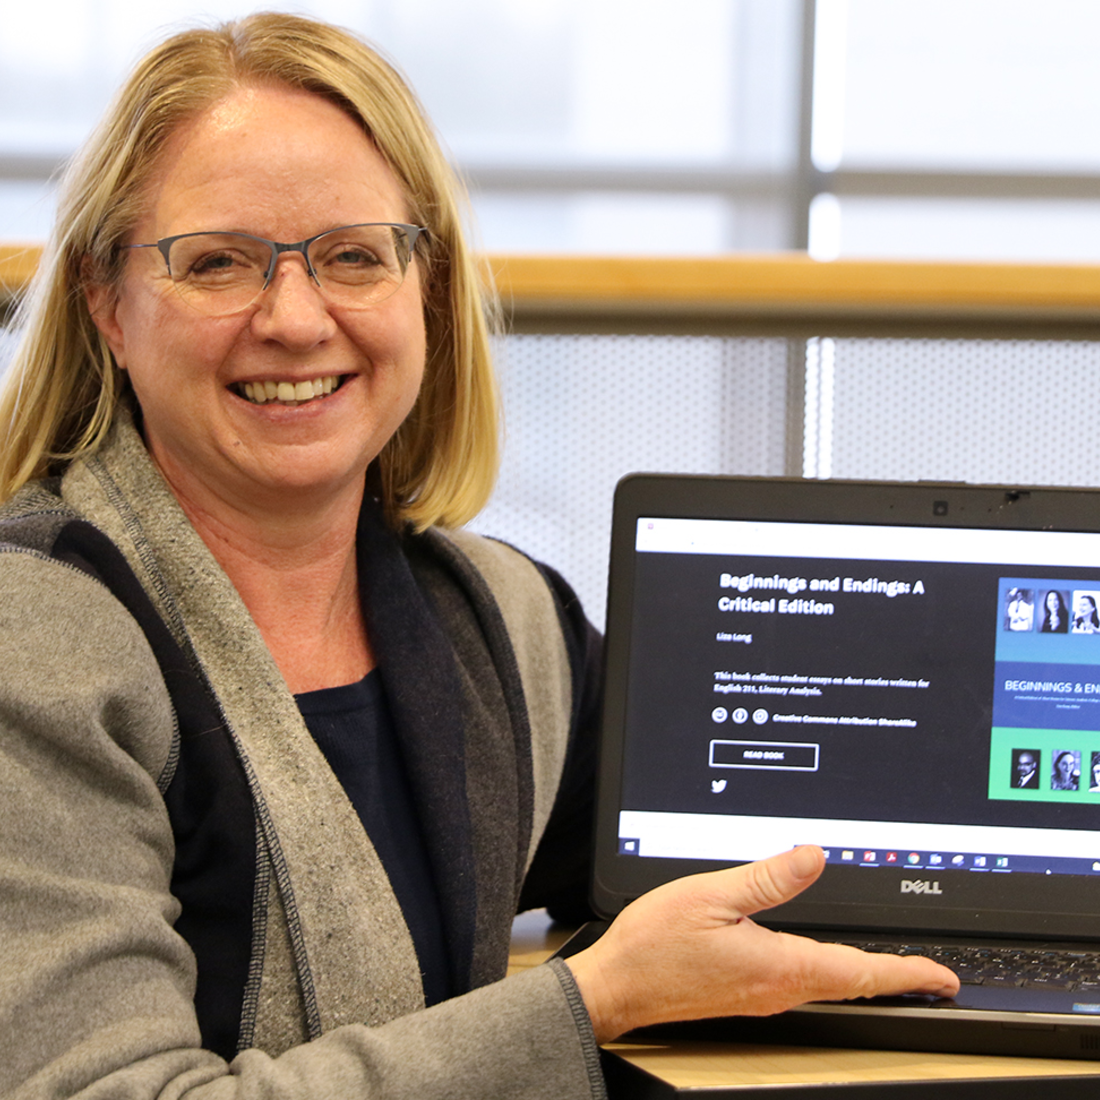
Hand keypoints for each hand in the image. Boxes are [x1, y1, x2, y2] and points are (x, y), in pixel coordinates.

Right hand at [564, 845, 959, 1042]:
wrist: (618, 985)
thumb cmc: (655, 945)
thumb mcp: (711, 896)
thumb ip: (767, 878)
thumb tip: (814, 857)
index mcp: (778, 965)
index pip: (858, 972)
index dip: (907, 972)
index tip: (943, 976)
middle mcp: (776, 987)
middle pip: (850, 982)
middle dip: (893, 974)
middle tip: (929, 971)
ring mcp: (760, 993)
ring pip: (826, 983)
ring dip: (862, 972)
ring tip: (890, 963)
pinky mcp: (743, 990)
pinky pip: (799, 981)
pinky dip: (826, 969)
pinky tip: (822, 957)